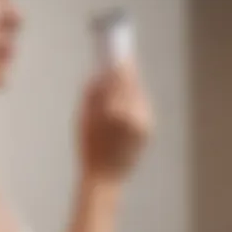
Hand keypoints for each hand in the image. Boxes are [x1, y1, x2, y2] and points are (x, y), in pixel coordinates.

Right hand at [78, 62, 152, 180]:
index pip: (121, 78)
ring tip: (124, 81)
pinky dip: (136, 101)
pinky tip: (129, 99)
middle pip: (133, 84)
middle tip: (122, 63)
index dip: (120, 64)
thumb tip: (100, 73)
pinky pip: (144, 108)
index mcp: (116, 110)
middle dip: (127, 73)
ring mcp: (144, 124)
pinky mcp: (149, 131)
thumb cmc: (88, 148)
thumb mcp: (82, 118)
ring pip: (140, 95)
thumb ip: (91, 92)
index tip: (118, 54)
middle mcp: (135, 115)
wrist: (105, 177)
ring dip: (132, 87)